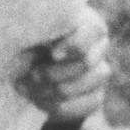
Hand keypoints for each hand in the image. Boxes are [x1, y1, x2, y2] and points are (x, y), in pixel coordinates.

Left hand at [18, 5, 109, 120]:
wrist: (31, 68)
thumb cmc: (29, 40)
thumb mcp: (31, 33)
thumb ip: (38, 33)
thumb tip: (39, 47)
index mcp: (87, 23)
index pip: (93, 30)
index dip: (74, 45)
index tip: (53, 54)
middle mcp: (99, 46)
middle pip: (87, 63)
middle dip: (55, 72)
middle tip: (33, 74)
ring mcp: (100, 73)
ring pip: (84, 86)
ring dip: (52, 90)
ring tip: (29, 86)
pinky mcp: (96, 97)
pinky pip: (83, 106)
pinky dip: (56, 105)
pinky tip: (38, 100)